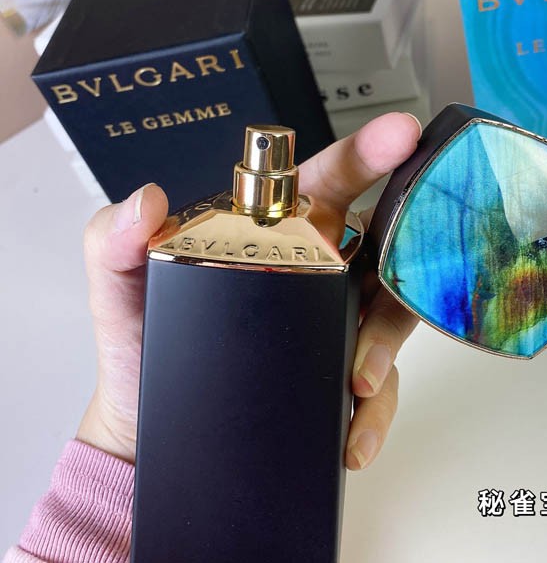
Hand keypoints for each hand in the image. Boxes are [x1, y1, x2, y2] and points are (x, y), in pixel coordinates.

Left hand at [77, 112, 421, 468]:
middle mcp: (322, 268)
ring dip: (387, 344)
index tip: (401, 134)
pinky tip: (351, 434)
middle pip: (386, 244)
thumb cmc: (143, 344)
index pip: (332, 180)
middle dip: (409, 253)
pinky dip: (375, 412)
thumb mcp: (120, 288)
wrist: (148, 429)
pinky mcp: (344, 376)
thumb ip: (115, 238)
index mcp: (281, 230)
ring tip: (358, 381)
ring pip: (393, 314)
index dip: (368, 153)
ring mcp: (338, 321)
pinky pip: (383, 386)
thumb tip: (146, 201)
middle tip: (397, 283)